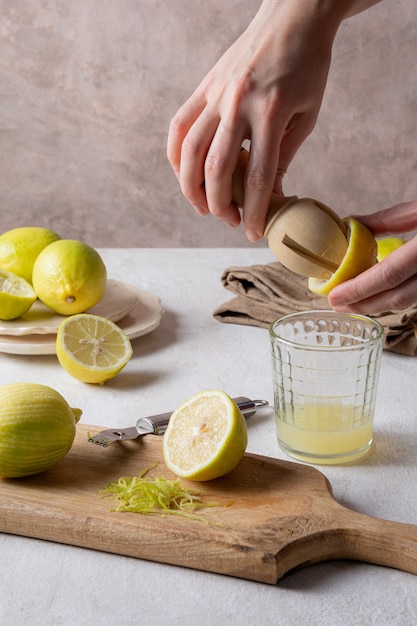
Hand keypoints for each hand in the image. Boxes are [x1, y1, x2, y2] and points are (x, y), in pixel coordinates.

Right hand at [167, 0, 339, 240]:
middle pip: (216, 169)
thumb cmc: (307, 68)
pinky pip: (179, 127)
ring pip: (190, 151)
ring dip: (191, 187)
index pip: (257, 177)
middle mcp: (238, 104)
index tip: (251, 233)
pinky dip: (177, 156)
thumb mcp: (306, 116)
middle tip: (228, 220)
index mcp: (271, 112)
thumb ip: (283, 156)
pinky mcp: (203, 86)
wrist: (293, 18)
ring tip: (202, 206)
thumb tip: (268, 195)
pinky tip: (185, 174)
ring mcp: (216, 93)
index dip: (252, 212)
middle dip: (219, 205)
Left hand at [328, 200, 416, 312]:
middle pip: (398, 298)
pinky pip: (415, 295)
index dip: (358, 289)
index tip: (332, 296)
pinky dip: (393, 295)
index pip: (388, 275)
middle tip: (337, 305)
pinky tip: (376, 294)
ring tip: (352, 302)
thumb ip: (390, 219)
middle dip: (364, 304)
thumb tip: (353, 225)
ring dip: (378, 304)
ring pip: (407, 301)